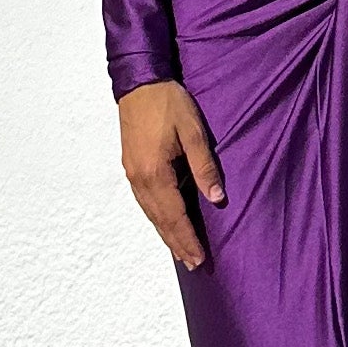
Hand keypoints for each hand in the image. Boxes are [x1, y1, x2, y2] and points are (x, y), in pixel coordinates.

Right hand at [117, 79, 223, 268]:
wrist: (139, 82)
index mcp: (155, 173)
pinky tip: (164, 222)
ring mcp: (132, 173)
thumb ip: (204, 166)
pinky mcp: (131, 166)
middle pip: (159, 220)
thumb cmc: (169, 103)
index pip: (174, 216)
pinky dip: (156, 217)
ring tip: (180, 250)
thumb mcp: (194, 131)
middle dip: (176, 243)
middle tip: (193, 263)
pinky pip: (144, 201)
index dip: (187, 238)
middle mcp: (139, 179)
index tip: (199, 258)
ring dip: (165, 233)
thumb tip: (216, 199)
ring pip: (150, 212)